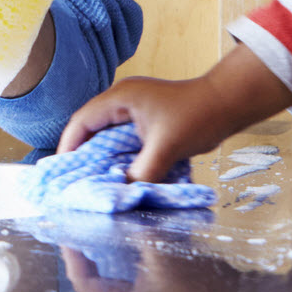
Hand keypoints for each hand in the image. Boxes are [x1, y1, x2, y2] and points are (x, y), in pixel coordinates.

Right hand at [57, 47, 290, 182]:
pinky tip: (119, 173)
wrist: (228, 103)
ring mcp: (134, 109)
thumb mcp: (167, 147)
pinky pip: (122, 139)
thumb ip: (143, 172)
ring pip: (106, 135)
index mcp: (119, 98)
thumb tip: (123, 194)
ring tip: (93, 181)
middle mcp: (122, 100)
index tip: (64, 172)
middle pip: (89, 128)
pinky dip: (118, 156)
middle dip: (81, 154)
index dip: (68, 146)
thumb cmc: (198, 116)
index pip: (82, 121)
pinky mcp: (146, 119)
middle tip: (75, 181)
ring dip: (100, 157)